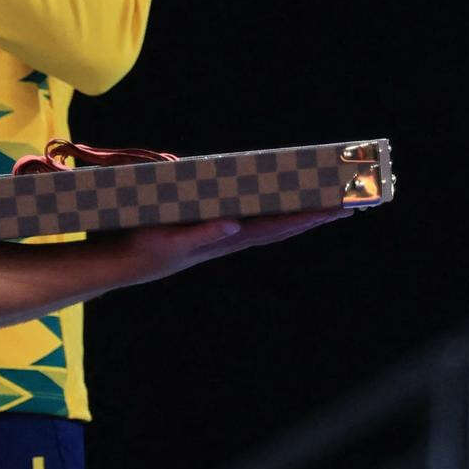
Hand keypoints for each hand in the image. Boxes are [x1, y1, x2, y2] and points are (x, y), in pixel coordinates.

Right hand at [123, 208, 353, 284]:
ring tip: (332, 208)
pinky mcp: (214, 235)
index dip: (304, 216)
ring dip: (302, 216)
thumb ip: (201, 233)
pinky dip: (277, 218)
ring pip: (272, 227)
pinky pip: (255, 225)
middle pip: (282, 227)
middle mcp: (230, 239)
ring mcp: (224, 238)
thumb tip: (234, 224)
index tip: (333, 208)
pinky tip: (290, 212)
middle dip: (315, 215)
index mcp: (224, 238)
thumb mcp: (169, 241)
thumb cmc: (141, 248)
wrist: (117, 263)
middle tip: (352, 205)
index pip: (273, 226)